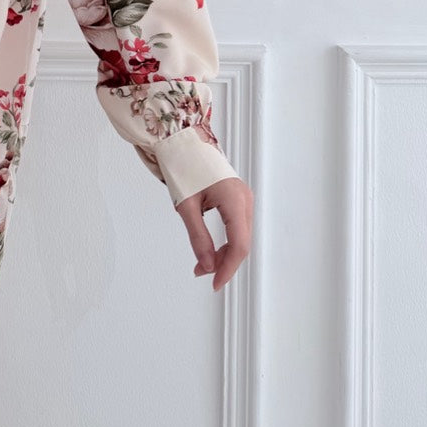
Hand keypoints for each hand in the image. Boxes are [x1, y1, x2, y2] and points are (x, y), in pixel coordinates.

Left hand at [175, 174, 252, 291]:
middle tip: (200, 272)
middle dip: (224, 262)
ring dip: (224, 253)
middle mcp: (244, 199)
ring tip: (202, 263)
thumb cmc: (183, 167)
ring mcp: (243, 198)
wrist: (183, 144)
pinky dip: (225, 241)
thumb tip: (207, 265)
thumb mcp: (186, 206)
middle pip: (242, 242)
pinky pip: (237, 227)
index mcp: (234, 199)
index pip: (239, 244)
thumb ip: (198, 237)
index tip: (214, 283)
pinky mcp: (238, 199)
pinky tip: (211, 250)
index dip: (228, 268)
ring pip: (240, 236)